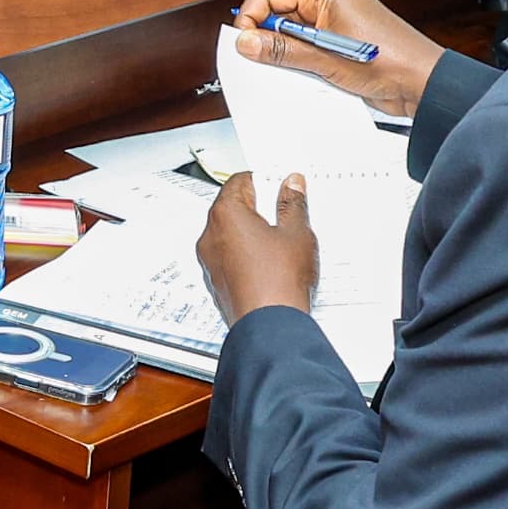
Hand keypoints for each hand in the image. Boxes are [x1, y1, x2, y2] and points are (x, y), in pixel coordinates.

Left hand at [198, 170, 319, 325]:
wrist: (270, 328)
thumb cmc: (279, 283)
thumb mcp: (297, 234)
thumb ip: (293, 204)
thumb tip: (292, 184)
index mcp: (226, 215)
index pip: (239, 181)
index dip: (263, 180)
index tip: (281, 185)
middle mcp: (210, 236)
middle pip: (233, 208)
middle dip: (260, 208)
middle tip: (287, 214)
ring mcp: (211, 261)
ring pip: (231, 235)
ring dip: (253, 233)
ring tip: (283, 242)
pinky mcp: (216, 282)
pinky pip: (230, 258)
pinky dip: (247, 256)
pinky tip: (272, 264)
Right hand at [230, 0, 438, 121]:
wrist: (422, 85)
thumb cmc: (391, 60)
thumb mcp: (327, 57)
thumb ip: (282, 49)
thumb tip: (247, 42)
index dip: (252, 18)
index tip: (244, 44)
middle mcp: (326, 3)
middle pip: (276, 15)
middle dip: (267, 39)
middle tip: (262, 62)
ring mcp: (331, 26)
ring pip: (289, 36)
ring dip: (284, 56)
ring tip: (293, 72)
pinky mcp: (335, 47)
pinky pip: (304, 52)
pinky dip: (298, 66)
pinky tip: (305, 78)